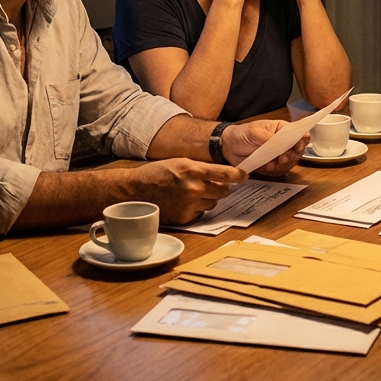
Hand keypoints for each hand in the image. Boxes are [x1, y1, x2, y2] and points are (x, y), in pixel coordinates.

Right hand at [130, 158, 245, 224]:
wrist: (135, 191)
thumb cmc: (157, 173)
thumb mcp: (180, 162)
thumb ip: (200, 168)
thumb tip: (222, 175)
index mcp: (192, 169)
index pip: (225, 174)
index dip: (238, 175)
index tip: (244, 176)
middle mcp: (193, 187)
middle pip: (223, 191)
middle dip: (220, 188)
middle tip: (212, 185)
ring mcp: (189, 204)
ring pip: (213, 203)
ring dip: (208, 199)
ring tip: (192, 193)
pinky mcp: (185, 218)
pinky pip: (201, 214)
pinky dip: (197, 209)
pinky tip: (185, 203)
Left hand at [222, 119, 307, 175]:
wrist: (228, 147)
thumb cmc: (242, 134)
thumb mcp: (254, 132)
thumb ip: (268, 137)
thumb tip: (280, 144)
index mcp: (281, 129)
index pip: (298, 133)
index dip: (302, 140)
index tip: (297, 147)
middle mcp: (282, 142)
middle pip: (297, 150)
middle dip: (291, 156)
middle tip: (282, 158)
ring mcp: (277, 154)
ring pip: (289, 162)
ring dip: (281, 165)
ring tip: (271, 164)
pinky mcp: (271, 164)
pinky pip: (277, 170)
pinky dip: (272, 170)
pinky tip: (264, 167)